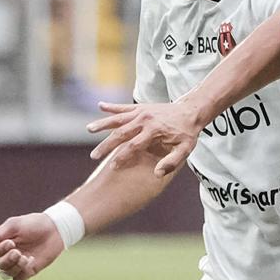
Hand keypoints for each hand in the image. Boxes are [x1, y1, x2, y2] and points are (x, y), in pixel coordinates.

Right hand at [0, 213, 63, 279]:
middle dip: (6, 260)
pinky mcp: (29, 270)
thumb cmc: (33, 224)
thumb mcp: (14, 226)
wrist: (55, 229)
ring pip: (6, 274)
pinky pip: (18, 279)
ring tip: (25, 257)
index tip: (11, 241)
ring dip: (14, 266)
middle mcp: (7, 255)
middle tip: (17, 252)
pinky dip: (22, 272)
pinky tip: (31, 261)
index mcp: (1, 244)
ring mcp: (18, 264)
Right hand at [87, 100, 201, 175]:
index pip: (133, 146)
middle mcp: (145, 120)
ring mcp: (141, 112)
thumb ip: (171, 162)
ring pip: (118, 119)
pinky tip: (100, 105)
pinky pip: (124, 107)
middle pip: (121, 133)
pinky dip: (112, 106)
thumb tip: (157, 174)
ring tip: (89, 129)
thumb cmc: (187, 133)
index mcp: (154, 131)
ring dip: (103, 124)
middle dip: (106, 145)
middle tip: (94, 156)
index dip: (122, 157)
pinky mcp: (140, 107)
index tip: (112, 167)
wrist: (191, 111)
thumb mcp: (184, 150)